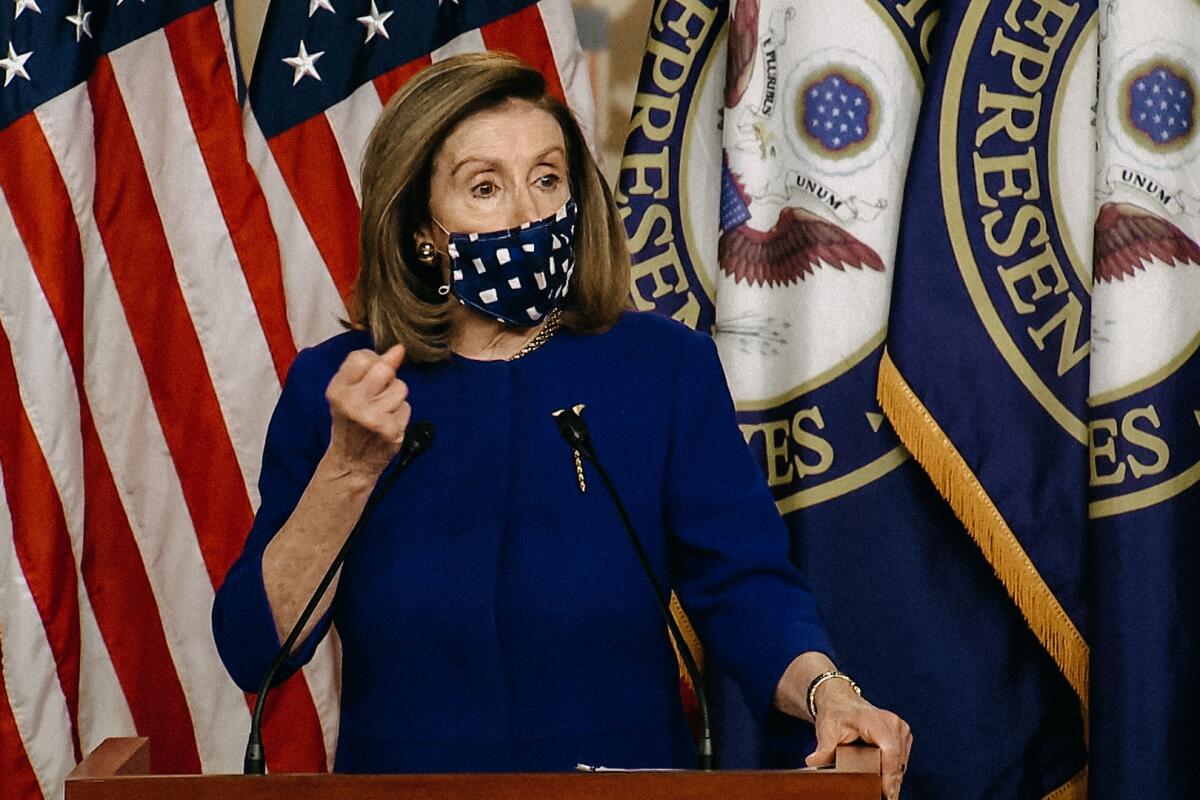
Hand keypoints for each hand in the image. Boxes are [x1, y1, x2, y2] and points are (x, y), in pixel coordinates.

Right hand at [324, 344, 410, 477]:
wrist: (351, 462)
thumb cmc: (351, 422)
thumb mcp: (350, 392)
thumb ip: (372, 368)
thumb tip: (399, 349)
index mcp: (338, 390)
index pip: (362, 357)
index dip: (373, 361)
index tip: (370, 374)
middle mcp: (352, 403)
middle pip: (385, 370)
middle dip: (388, 378)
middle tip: (379, 393)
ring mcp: (372, 417)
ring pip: (400, 388)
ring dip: (396, 397)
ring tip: (382, 410)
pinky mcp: (390, 430)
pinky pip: (406, 408)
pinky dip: (400, 414)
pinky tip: (388, 423)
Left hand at [805, 680, 911, 799]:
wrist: (840, 701)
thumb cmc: (835, 714)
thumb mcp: (827, 730)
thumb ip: (823, 749)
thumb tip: (813, 762)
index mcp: (876, 720)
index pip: (890, 752)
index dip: (890, 776)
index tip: (886, 794)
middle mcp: (893, 723)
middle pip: (898, 761)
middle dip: (890, 782)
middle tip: (881, 797)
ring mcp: (901, 729)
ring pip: (901, 763)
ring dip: (892, 778)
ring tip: (880, 792)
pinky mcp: (903, 736)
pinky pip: (901, 760)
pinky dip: (893, 771)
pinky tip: (883, 781)